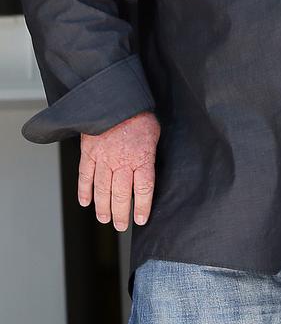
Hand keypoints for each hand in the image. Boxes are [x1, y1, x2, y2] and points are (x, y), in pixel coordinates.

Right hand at [78, 111, 159, 230]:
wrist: (116, 98)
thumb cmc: (138, 115)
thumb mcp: (154, 134)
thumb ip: (150, 154)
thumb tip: (149, 169)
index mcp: (141, 158)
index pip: (143, 190)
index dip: (142, 207)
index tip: (140, 219)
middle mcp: (122, 162)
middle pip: (121, 195)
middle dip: (121, 214)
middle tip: (121, 225)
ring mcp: (103, 158)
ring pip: (102, 189)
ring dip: (103, 207)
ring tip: (104, 219)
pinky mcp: (89, 152)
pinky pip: (84, 176)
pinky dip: (84, 191)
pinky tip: (85, 202)